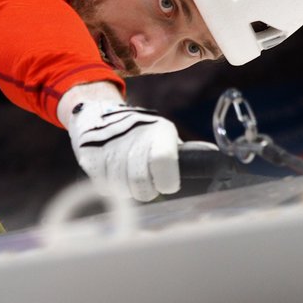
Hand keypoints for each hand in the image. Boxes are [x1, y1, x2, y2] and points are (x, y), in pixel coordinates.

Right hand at [62, 87, 180, 201]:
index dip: (166, 182)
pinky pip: (103, 187)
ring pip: (122, 189)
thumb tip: (213, 153)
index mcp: (159, 132)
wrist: (99, 112)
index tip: (165, 183)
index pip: (164, 163)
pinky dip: (109, 185)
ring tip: (127, 174)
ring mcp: (109, 147)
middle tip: (145, 182)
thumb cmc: (139, 130)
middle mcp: (133, 137)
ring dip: (126, 188)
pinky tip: (111, 170)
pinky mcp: (89, 156)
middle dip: (145, 190)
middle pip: (141, 185)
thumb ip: (184, 151)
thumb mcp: (163, 134)